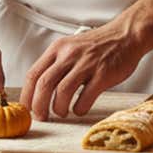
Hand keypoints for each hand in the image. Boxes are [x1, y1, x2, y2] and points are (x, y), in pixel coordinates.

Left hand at [20, 23, 144, 120]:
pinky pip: (85, 98)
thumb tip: (39, 89)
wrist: (126, 35)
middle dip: (39, 106)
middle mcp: (69, 54)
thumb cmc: (98, 45)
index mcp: (58, 48)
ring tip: (62, 112)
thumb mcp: (71, 47)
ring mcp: (86, 64)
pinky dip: (79, 109)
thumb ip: (56, 64)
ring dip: (58, 108)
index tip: (27, 108)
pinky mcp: (103, 74)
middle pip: (44, 84)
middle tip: (42, 116)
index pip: (33, 74)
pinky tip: (79, 109)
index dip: (27, 95)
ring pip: (62, 92)